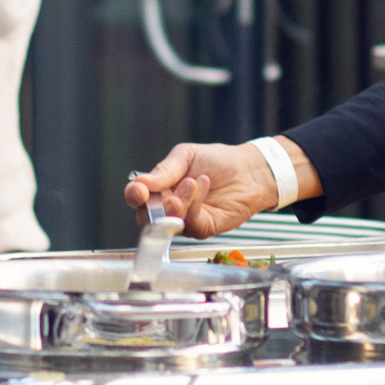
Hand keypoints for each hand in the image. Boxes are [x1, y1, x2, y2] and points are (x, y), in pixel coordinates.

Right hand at [125, 138, 320, 237]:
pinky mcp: (203, 228)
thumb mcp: (187, 155)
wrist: (249, 169)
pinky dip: (195, 205)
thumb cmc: (218, 161)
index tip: (140, 191)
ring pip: (168, 223)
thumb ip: (165, 170)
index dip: (135, 195)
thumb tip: (141, 182)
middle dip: (154, 208)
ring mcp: (185, 219)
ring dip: (178, 204)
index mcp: (160, 187)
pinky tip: (203, 186)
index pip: (138, 197)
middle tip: (167, 195)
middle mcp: (169, 206)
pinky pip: (191, 224)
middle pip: (147, 217)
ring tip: (192, 183)